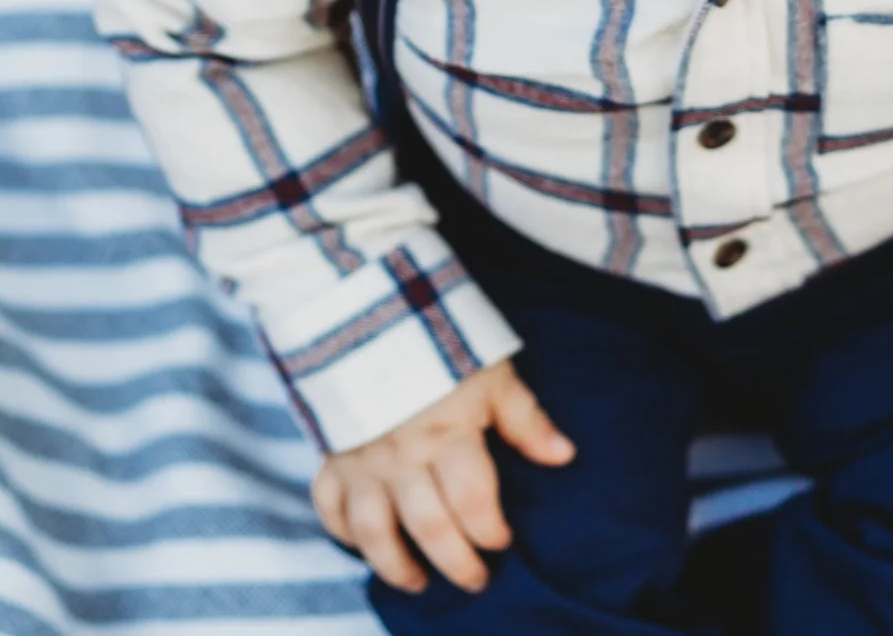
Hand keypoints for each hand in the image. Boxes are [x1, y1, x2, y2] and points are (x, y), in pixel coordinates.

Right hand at [309, 359, 574, 593]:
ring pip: (374, 532)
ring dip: (396, 565)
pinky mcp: (330, 454)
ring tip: (417, 582)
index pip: (473, 502)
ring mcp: (361, 460)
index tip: (503, 540)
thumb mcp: (490, 371)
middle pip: (430, 527)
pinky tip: (360, 544)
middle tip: (475, 580)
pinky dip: (340, 531)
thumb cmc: (438, 338)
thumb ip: (524, 418)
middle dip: (456, 562)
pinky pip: (328, 505)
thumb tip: (564, 455)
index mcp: (448, 435)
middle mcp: (402, 456)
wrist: (364, 309)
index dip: (491, 530)